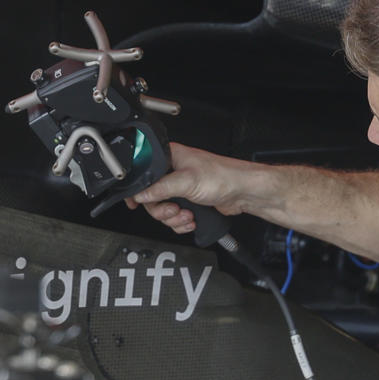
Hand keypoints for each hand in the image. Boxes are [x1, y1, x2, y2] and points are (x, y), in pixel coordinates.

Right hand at [125, 142, 253, 235]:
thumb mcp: (186, 181)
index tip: (135, 203)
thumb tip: (141, 194)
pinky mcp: (189, 201)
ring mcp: (181, 187)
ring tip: (187, 215)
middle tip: (173, 210)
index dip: (138, 190)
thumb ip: (160, 189)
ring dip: (174, 218)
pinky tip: (191, 219)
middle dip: (162, 209)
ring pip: (163, 209)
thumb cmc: (223, 176)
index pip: (144, 174)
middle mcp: (173, 171)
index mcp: (169, 157)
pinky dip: (181, 222)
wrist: (243, 192)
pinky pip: (175, 216)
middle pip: (151, 196)